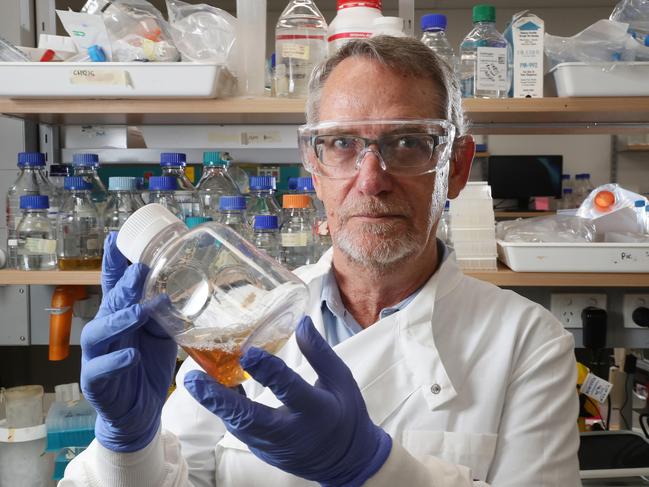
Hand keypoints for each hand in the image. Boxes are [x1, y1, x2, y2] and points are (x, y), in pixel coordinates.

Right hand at [80, 232, 177, 452]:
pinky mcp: (96, 381)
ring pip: (100, 332)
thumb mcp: (160, 336)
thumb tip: (174, 292)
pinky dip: (116, 361)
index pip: (114, 286)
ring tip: (139, 312)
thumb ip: (163, 315)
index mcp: (119, 317)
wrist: (140, 412)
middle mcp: (105, 332)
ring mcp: (97, 356)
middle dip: (124, 286)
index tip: (115, 239)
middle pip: (109, 303)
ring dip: (120, 320)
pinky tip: (131, 356)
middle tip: (139, 270)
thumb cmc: (147, 367)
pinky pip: (101, 369)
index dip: (113, 263)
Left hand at [184, 316, 391, 485]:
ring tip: (194, 381)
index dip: (268, 371)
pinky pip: (241, 430)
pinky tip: (211, 390)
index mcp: (316, 410)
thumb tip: (301, 322)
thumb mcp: (341, 380)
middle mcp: (291, 432)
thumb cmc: (346, 414)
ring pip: (239, 426)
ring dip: (216, 404)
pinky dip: (226, 410)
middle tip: (193, 379)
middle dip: (219, 399)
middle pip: (249, 417)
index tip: (247, 353)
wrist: (346, 462)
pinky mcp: (264, 451)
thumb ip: (319, 353)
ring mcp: (274, 446)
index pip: (289, 389)